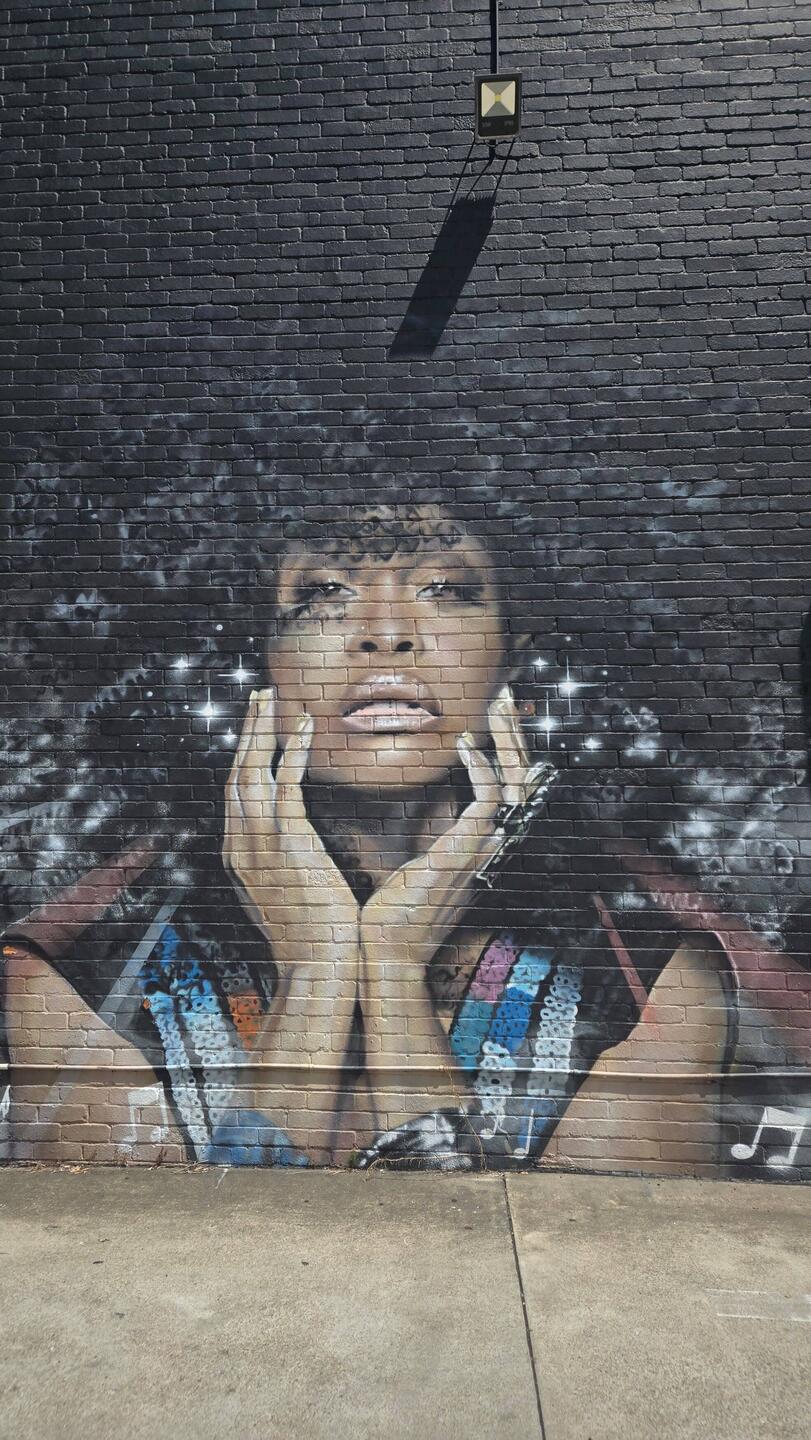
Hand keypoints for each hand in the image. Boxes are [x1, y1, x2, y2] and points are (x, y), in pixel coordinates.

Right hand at [224, 687, 359, 963]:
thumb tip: (291, 858)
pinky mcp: (287, 840)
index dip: (244, 758)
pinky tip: (303, 724)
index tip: (254, 730)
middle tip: (258, 697)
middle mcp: (241, 844)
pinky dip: (293, 749)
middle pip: (236, 773)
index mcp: (240, 857)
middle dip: (246, 731)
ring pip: (252, 769)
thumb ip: (280, 871)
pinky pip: (287, 782)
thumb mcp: (283, 900)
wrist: (315, 967)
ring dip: (261, 727)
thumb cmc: (310, 939)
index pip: (236, 796)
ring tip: (270, 695)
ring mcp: (260, 841)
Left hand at [359, 686, 531, 974]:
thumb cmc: (392, 910)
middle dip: (515, 734)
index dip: (505, 747)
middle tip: (505, 695)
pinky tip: (465, 744)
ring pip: (517, 784)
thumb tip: (429, 789)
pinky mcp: (463, 853)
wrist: (384, 953)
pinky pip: (490, 802)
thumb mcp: (415, 854)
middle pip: (522, 779)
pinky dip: (482, 768)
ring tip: (494, 706)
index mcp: (478, 843)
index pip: (507, 785)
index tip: (490, 711)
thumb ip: (430, 823)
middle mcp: (489, 844)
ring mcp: (480, 849)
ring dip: (508, 740)